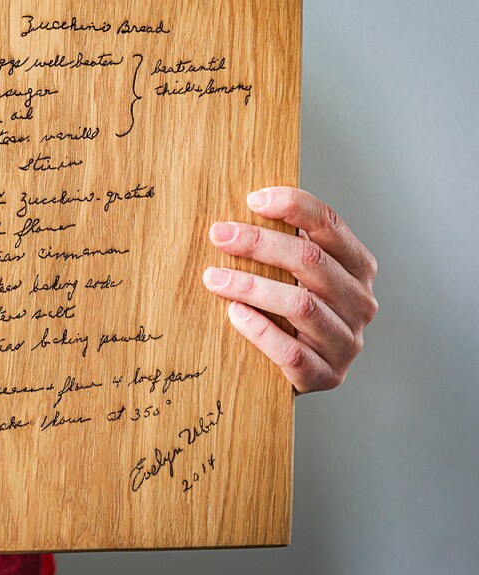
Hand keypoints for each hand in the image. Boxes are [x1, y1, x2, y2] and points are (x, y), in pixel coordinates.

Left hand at [201, 186, 377, 392]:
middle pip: (312, 261)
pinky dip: (261, 331)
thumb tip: (237, 212)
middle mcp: (360, 302)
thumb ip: (283, 244)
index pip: (330, 225)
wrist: (299, 370)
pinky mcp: (327, 376)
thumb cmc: (290, 310)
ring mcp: (346, 342)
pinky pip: (293, 353)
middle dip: (260, 243)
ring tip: (214, 277)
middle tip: (219, 235)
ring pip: (301, 305)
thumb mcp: (296, 273)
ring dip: (252, 286)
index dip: (293, 206)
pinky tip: (234, 314)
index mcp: (358, 267)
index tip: (251, 199)